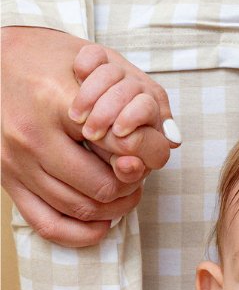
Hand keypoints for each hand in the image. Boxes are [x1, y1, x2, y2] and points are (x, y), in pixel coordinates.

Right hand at [1, 28, 177, 245]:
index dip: (148, 151)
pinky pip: (46, 223)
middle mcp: (31, 135)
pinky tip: (103, 222)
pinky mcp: (6, 180)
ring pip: (79, 206)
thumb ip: (137, 96)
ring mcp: (14, 162)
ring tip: (128, 191)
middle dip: (132, 183)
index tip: (155, 150)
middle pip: (101, 183)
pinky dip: (81, 231)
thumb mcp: (99, 63)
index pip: (119, 141)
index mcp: (55, 101)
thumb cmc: (53, 58)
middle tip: (141, 172)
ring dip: (114, 207)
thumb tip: (170, 140)